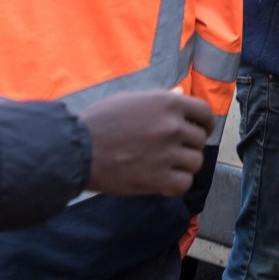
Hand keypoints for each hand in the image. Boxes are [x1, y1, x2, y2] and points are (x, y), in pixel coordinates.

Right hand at [78, 89, 214, 195]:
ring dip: (183, 166)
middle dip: (189, 146)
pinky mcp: (157, 178)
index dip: (205, 123)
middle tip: (173, 152)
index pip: (204, 113)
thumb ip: (160, 99)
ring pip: (195, 162)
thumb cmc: (99, 122)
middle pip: (199, 140)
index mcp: (168, 103)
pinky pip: (183, 183)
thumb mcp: (131, 100)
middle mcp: (172, 126)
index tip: (200, 131)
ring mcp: (166, 153)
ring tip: (166, 166)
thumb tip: (181, 94)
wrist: (74, 150)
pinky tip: (163, 182)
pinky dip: (176, 184)